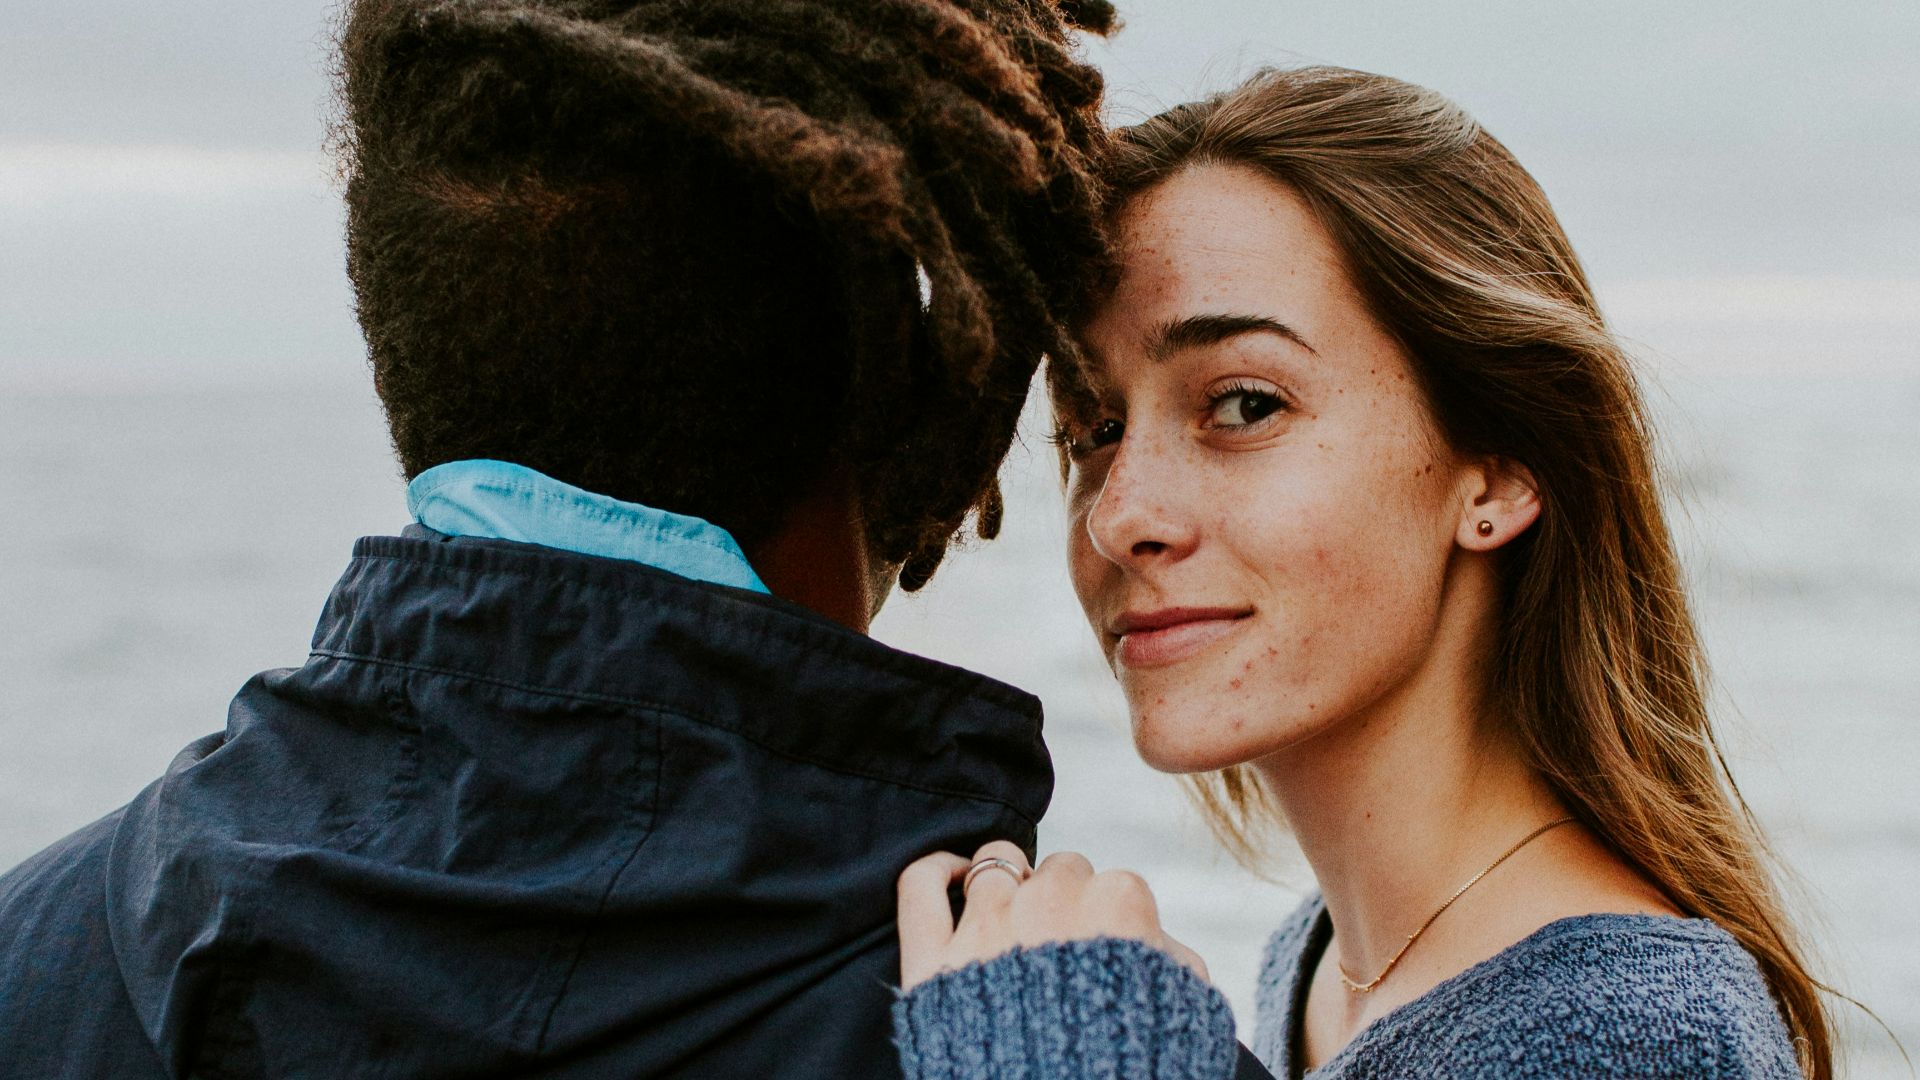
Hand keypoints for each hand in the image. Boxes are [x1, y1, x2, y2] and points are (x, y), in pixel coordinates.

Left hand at [896, 839, 1211, 990]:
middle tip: (1064, 947)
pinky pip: (920, 884)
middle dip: (1063, 901)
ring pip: (995, 863)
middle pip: (1058, 871)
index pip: (1114, 885)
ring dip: (1007, 883)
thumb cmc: (1134, 1067)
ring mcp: (987, 926)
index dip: (1110, 920)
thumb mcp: (1189, 1013)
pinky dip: (935, 870)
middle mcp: (1051, 901)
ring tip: (1013, 916)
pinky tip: (953, 875)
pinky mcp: (934, 959)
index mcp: (1118, 904)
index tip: (1108, 949)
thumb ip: (1176, 962)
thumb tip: (1158, 941)